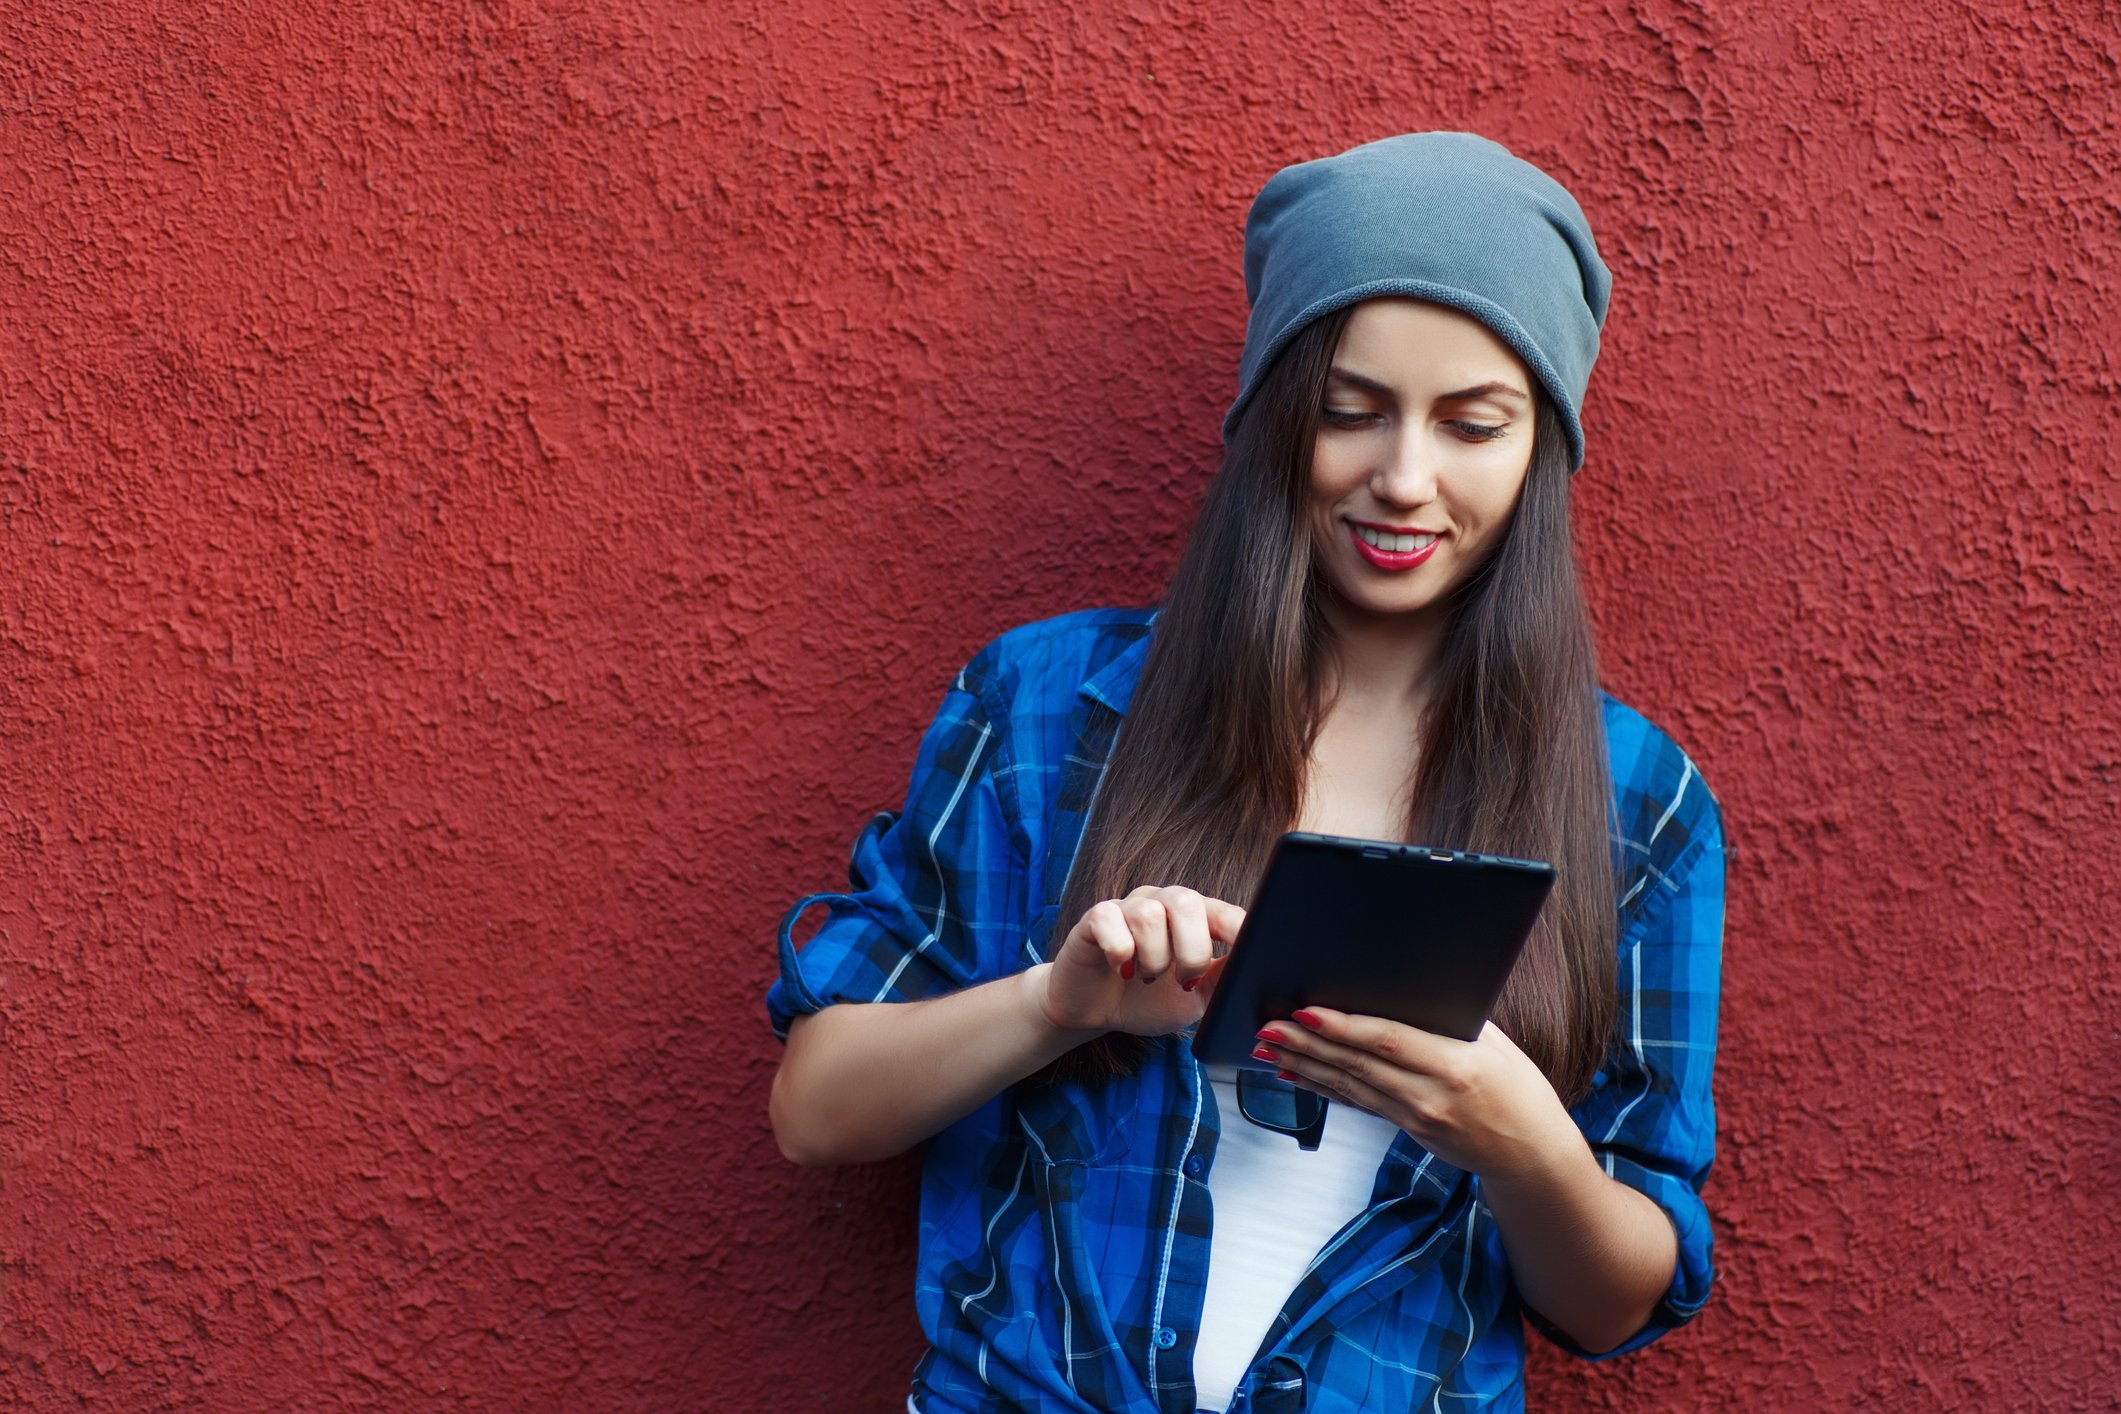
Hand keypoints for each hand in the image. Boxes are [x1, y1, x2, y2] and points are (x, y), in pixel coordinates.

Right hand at [1038, 885, 1245, 1036]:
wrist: (1096, 1010)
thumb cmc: (1148, 1000)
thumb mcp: (1195, 999)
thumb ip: (1224, 981)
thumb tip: (1259, 970)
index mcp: (1194, 919)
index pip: (1224, 911)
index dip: (1237, 927)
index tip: (1249, 950)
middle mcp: (1162, 904)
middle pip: (1186, 901)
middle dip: (1190, 950)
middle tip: (1184, 982)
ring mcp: (1127, 908)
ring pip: (1147, 914)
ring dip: (1152, 958)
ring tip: (1147, 977)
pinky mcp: (1094, 918)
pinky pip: (1109, 920)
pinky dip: (1120, 952)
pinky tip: (1121, 970)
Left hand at [1253, 1008, 1580, 1180]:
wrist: (1531, 1153)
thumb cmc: (1519, 1089)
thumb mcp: (1495, 1044)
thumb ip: (1451, 1019)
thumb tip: (1404, 984)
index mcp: (1455, 1065)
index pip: (1387, 1040)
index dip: (1342, 1027)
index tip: (1305, 1012)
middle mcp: (1429, 1094)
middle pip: (1357, 1064)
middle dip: (1306, 1044)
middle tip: (1267, 1026)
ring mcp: (1414, 1117)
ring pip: (1349, 1085)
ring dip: (1304, 1065)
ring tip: (1267, 1046)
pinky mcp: (1406, 1129)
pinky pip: (1358, 1103)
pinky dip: (1322, 1087)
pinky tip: (1294, 1074)